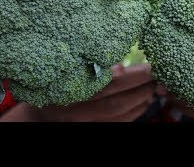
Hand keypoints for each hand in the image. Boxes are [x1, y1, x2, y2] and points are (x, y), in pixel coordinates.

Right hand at [31, 63, 155, 121]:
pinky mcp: (93, 129)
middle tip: (157, 72)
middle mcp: (76, 112)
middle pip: (115, 101)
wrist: (37, 119)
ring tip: (153, 84)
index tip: (146, 66)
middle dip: (139, 86)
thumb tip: (116, 64)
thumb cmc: (49, 87)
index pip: (103, 85)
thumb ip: (84, 67)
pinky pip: (118, 124)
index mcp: (68, 93)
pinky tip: (144, 101)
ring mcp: (86, 123)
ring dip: (140, 99)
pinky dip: (134, 112)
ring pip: (119, 114)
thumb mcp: (61, 72)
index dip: (126, 78)